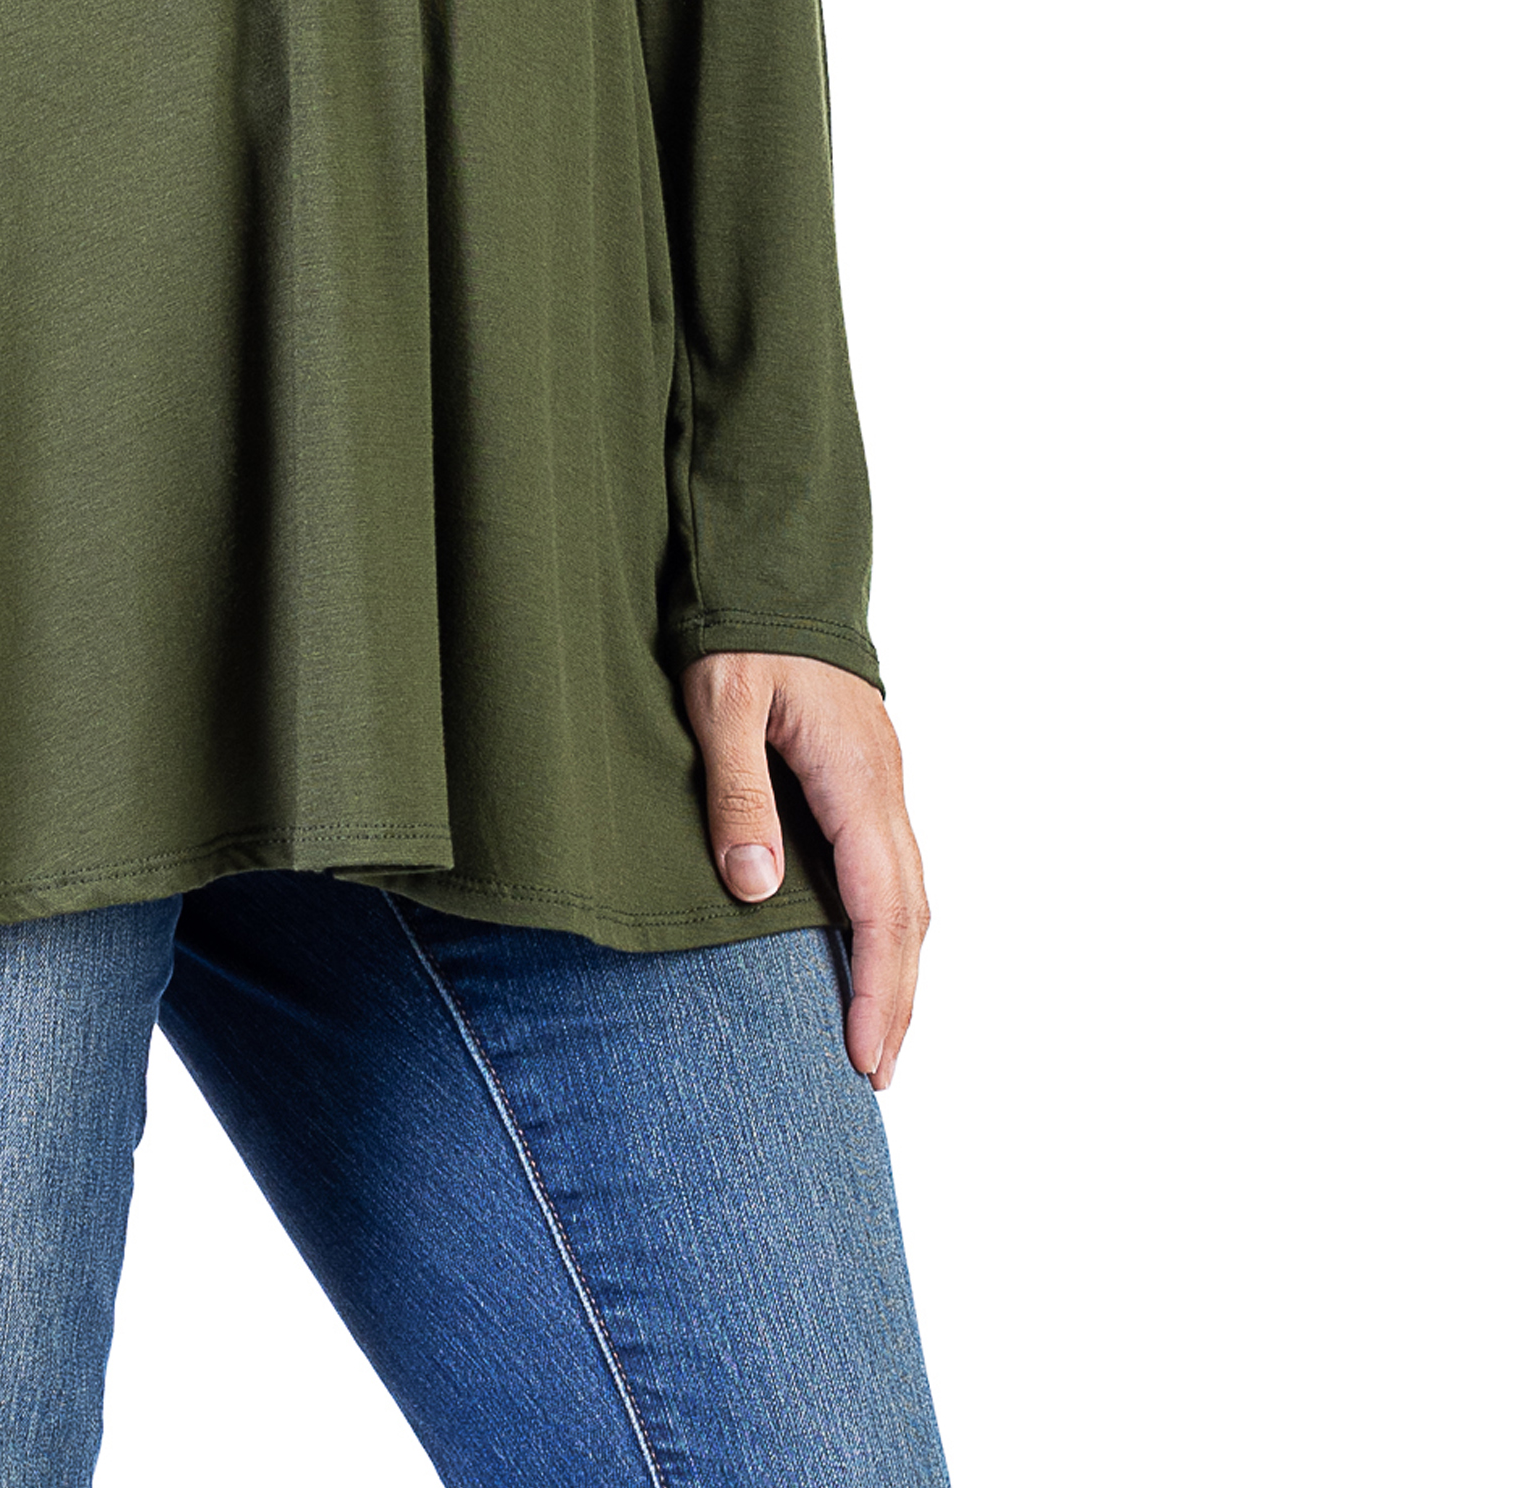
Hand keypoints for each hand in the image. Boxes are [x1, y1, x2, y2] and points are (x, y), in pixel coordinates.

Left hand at [679, 649, 929, 1091]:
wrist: (769, 558)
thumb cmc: (739, 624)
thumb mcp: (720, 699)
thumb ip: (735, 789)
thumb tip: (756, 887)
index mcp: (855, 776)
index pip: (883, 906)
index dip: (879, 989)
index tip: (866, 1058)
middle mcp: (881, 785)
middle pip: (909, 912)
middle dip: (897, 996)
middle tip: (874, 1072)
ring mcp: (879, 779)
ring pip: (907, 890)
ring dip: (896, 963)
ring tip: (873, 1033)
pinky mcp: (863, 772)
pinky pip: (889, 863)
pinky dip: (886, 920)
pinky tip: (861, 949)